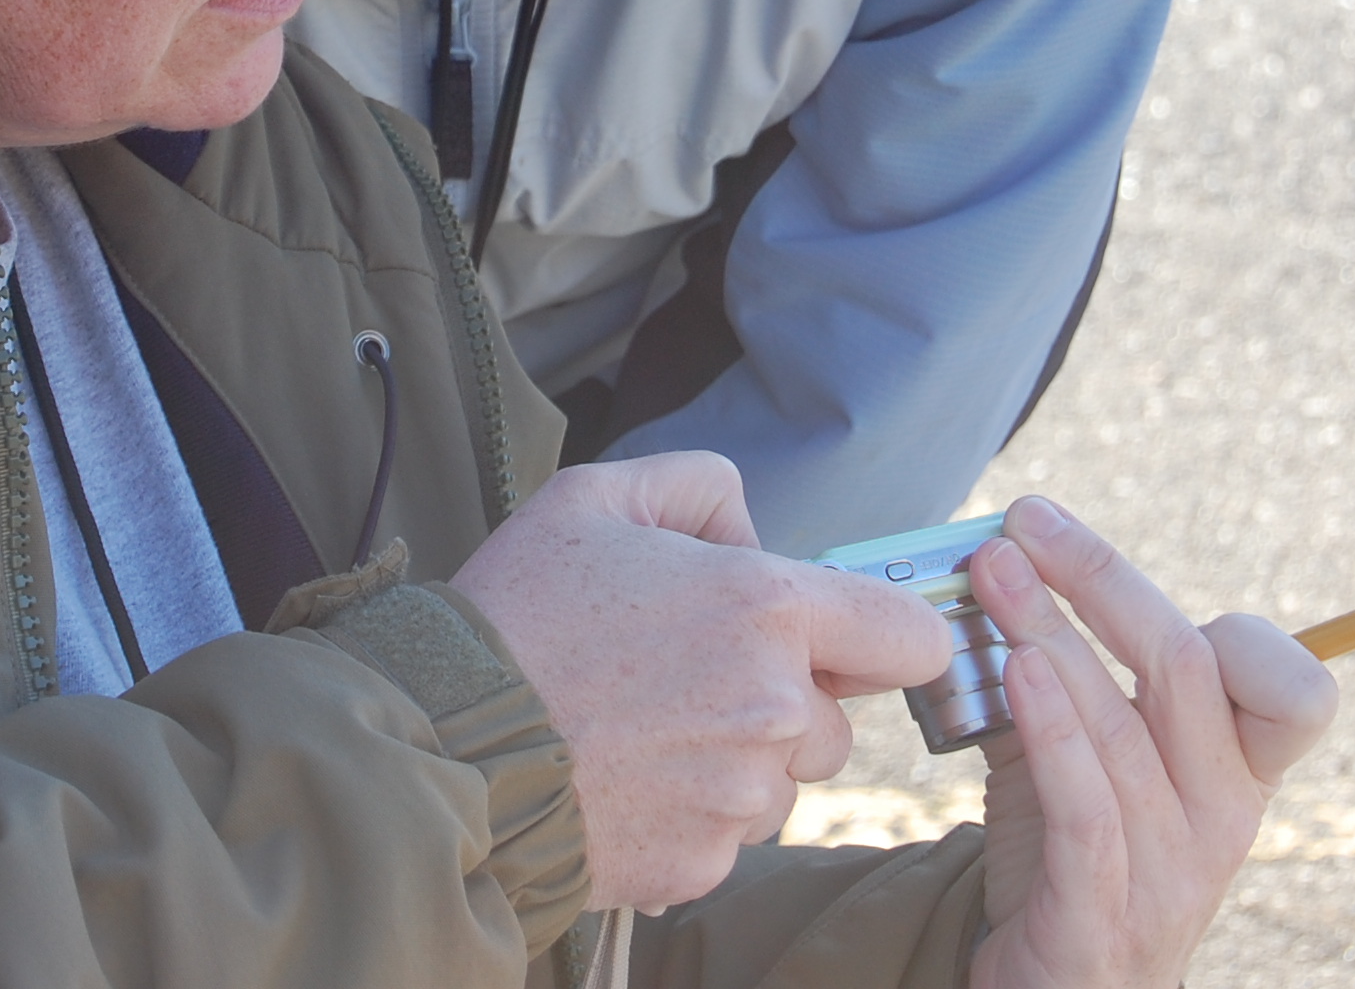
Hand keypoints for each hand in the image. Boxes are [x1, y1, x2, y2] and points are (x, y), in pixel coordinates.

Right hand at [450, 452, 952, 910]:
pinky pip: (726, 840)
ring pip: (779, 784)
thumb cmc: (516, 612)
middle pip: (834, 722)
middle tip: (684, 681)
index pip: (912, 636)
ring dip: (736, 764)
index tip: (843, 642)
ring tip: (642, 734)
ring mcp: (740, 797)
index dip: (885, 637)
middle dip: (780, 704)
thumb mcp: (595, 497)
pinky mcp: (701, 866)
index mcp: (764, 608)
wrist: (443, 743)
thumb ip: (697, 488)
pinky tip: (621, 780)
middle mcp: (773, 707)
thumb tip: (749, 531)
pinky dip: (687, 817)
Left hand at [963, 498, 1337, 988]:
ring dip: (1051, 635)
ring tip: (994, 573)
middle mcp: (1222, 819)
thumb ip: (1071, 677)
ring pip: (1122, 730)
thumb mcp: (1094, 760)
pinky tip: (1013, 670)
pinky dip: (1052, 731)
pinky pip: (1087, 811)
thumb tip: (1003, 564)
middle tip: (1025, 523)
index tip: (1144, 570)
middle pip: (1186, 672)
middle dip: (1101, 580)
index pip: (1291, 691)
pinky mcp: (1100, 917)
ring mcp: (1169, 874)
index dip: (1240, 626)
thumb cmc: (1075, 863)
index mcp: (1239, 775)